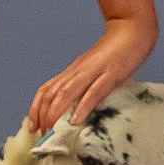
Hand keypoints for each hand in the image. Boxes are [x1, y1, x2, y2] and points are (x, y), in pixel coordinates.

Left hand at [29, 16, 156, 132]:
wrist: (131, 29)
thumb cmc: (114, 53)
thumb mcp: (93, 70)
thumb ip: (84, 87)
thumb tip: (76, 112)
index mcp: (72, 71)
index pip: (46, 89)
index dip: (35, 108)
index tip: (32, 126)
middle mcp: (78, 71)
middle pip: (52, 93)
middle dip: (43, 115)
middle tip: (42, 135)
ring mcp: (93, 71)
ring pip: (67, 92)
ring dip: (56, 113)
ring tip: (52, 130)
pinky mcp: (111, 74)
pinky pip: (93, 92)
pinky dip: (82, 107)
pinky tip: (76, 121)